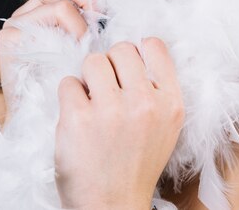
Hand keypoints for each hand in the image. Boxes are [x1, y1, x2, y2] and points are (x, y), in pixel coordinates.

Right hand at [0, 0, 96, 108]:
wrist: (51, 131)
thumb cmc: (83, 92)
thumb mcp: (97, 45)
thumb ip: (98, 17)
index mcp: (47, 7)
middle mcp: (30, 10)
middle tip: (103, 16)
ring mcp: (19, 23)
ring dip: (85, 17)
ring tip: (90, 42)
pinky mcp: (12, 37)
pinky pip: (55, 14)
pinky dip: (76, 29)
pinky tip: (78, 50)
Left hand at [54, 38, 184, 209]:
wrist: (112, 206)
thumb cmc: (134, 162)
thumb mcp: (161, 126)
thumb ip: (152, 88)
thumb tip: (131, 48)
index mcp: (170, 104)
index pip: (154, 45)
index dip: (136, 52)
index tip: (127, 70)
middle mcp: (144, 103)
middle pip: (119, 49)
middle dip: (109, 65)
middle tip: (107, 93)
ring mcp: (110, 110)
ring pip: (92, 60)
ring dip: (87, 80)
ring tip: (93, 106)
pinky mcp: (79, 117)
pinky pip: (68, 82)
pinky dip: (68, 98)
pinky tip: (78, 119)